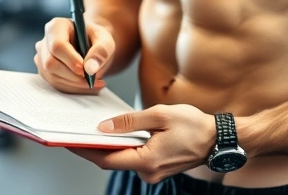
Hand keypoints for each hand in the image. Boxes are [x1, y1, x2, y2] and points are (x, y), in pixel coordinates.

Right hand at [34, 17, 114, 93]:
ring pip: (53, 76)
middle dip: (72, 75)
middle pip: (50, 63)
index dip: (70, 59)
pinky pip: (56, 84)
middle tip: (93, 79)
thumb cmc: (96, 39)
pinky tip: (88, 85)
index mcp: (57, 27)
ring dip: (75, 83)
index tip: (84, 70)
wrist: (92, 46)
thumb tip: (90, 69)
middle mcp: (45, 42)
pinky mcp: (45, 72)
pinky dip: (73, 88)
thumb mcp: (105, 40)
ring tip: (96, 83)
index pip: (57, 45)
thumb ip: (101, 51)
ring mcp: (42, 58)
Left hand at [68, 104, 217, 183]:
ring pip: (123, 158)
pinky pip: (134, 157)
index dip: (86, 151)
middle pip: (112, 160)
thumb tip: (104, 127)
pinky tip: (117, 132)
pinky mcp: (157, 168)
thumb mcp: (160, 115)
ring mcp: (153, 173)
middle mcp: (148, 172)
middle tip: (76, 131)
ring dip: (110, 145)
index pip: (107, 159)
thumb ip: (130, 122)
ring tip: (93, 128)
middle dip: (94, 146)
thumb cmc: (194, 125)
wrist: (219, 139)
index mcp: (148, 161)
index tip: (69, 141)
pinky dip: (124, 146)